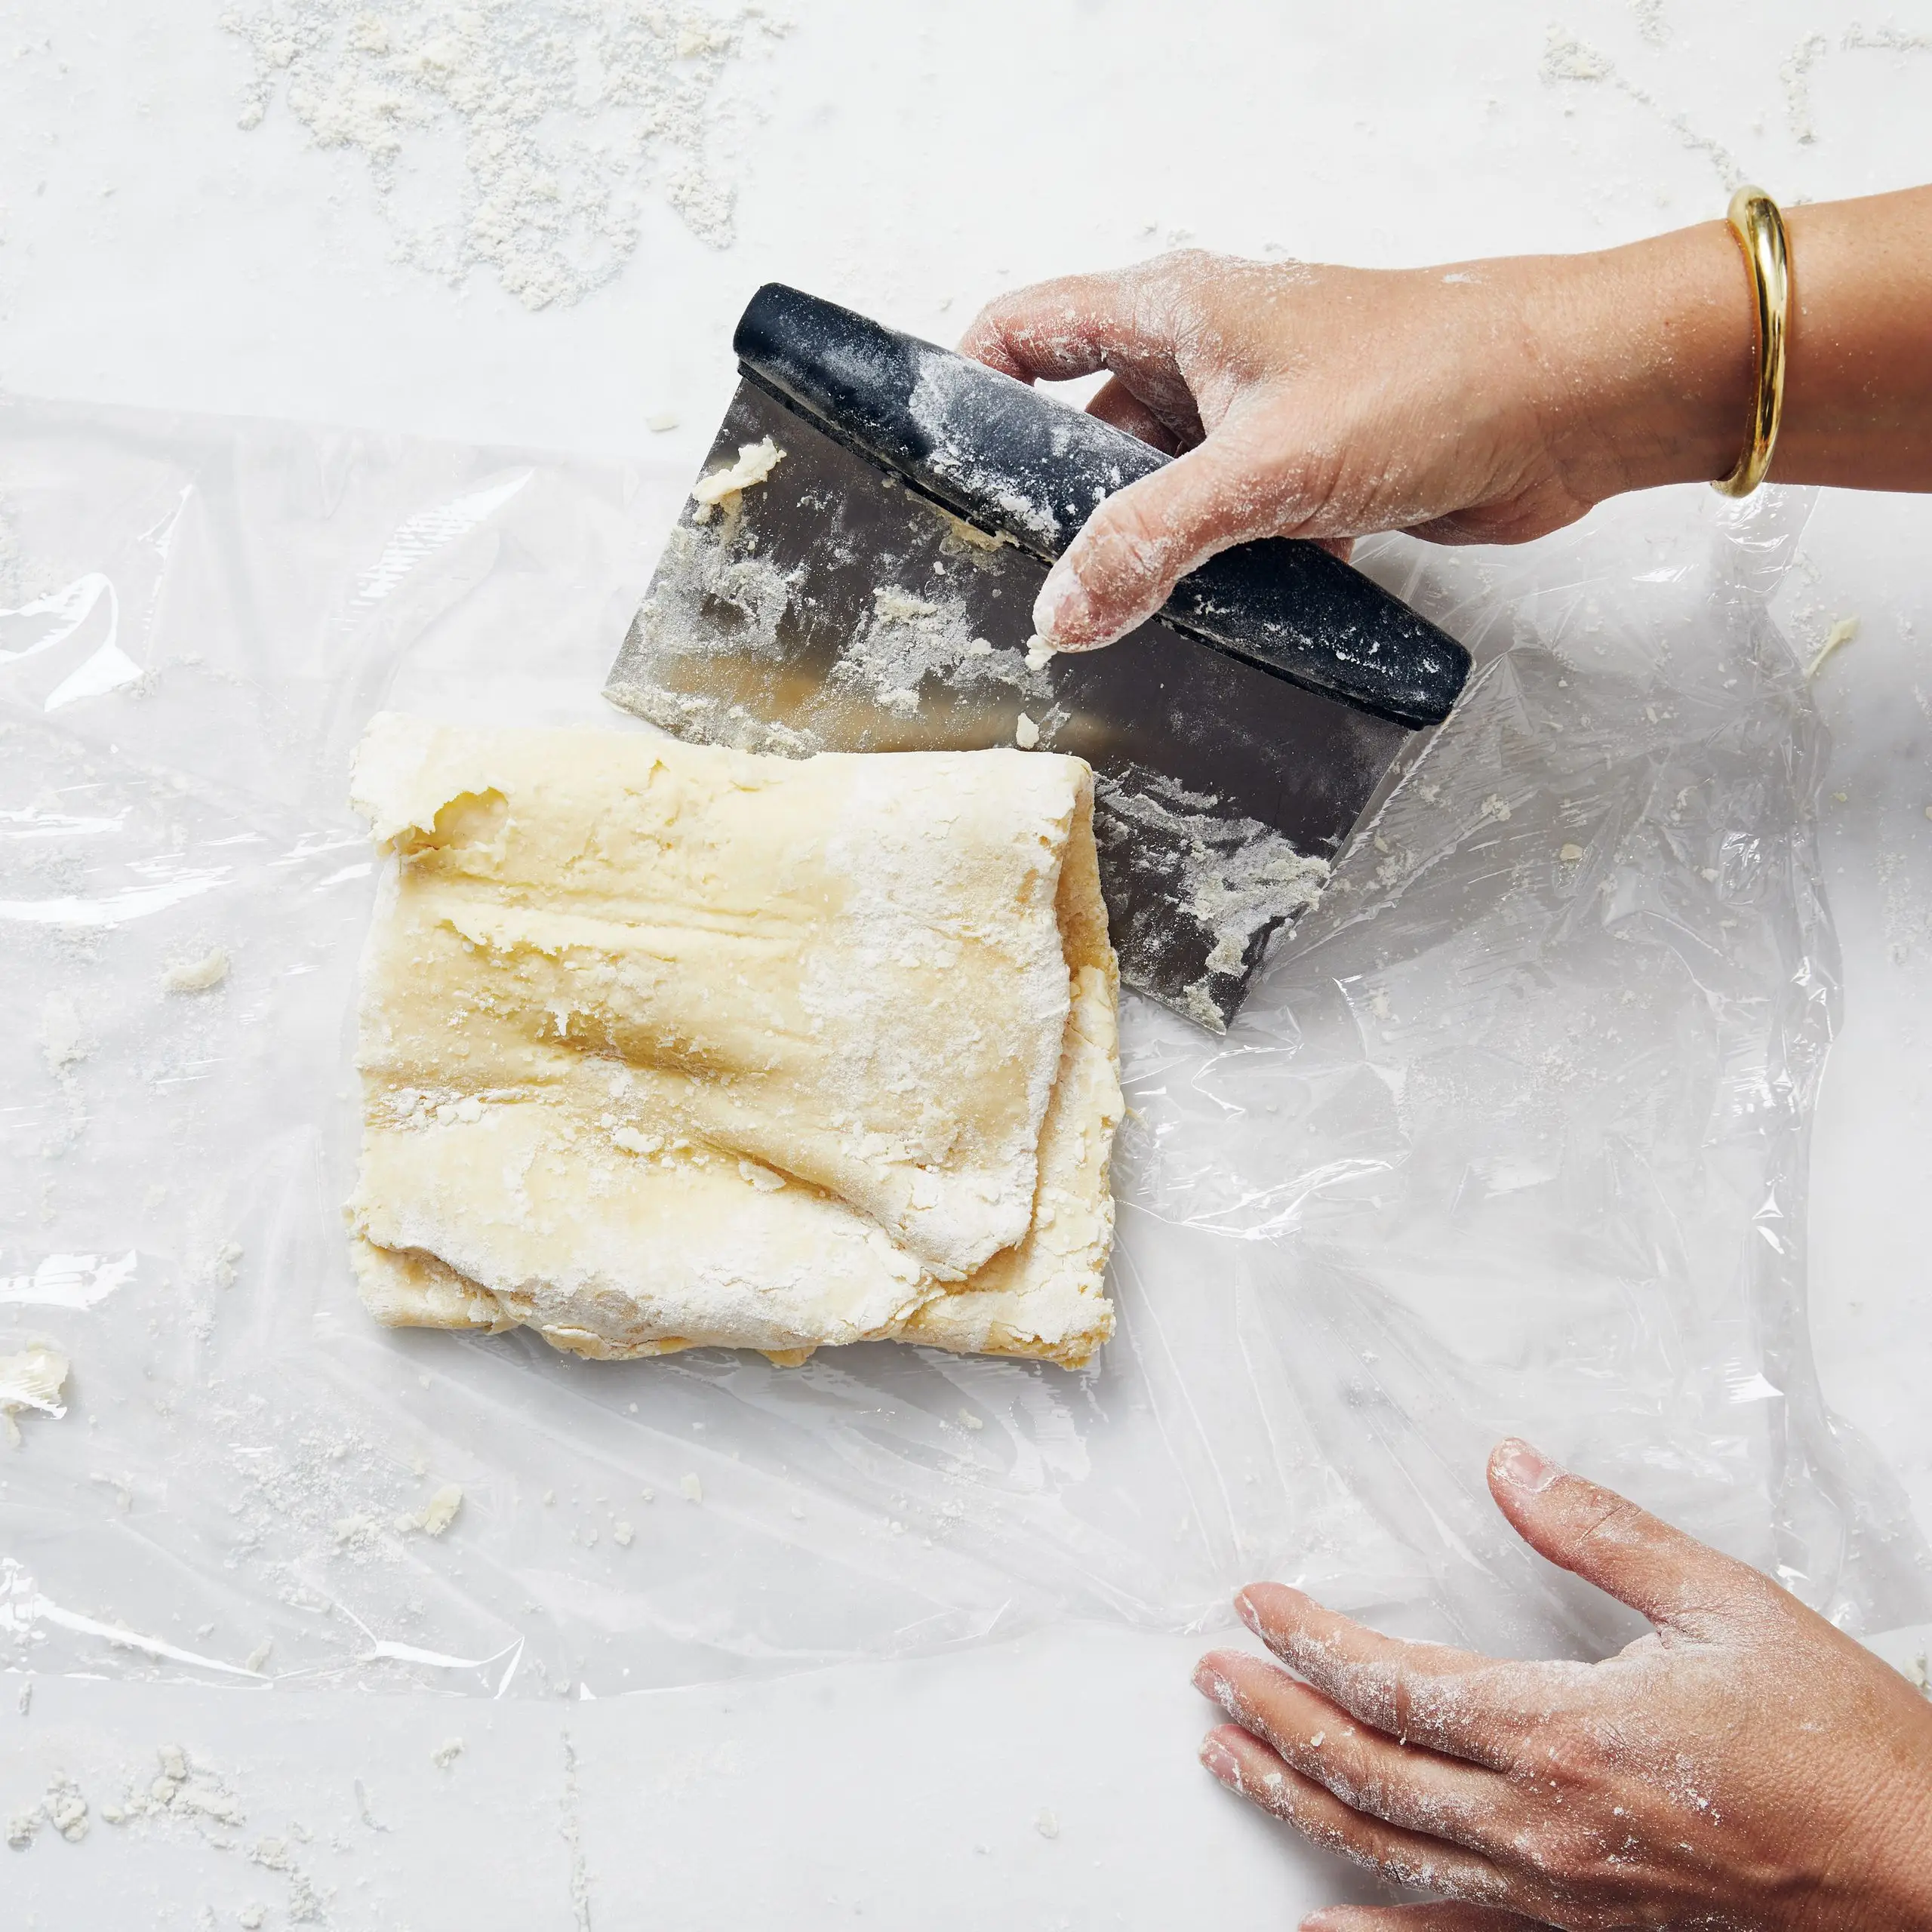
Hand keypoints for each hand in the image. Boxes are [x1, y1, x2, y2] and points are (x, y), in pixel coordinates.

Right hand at [960, 238, 1747, 650]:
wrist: (1573, 402)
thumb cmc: (1436, 378)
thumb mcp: (1265, 465)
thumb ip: (1151, 539)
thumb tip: (1061, 613)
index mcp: (1173, 311)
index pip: (1024, 330)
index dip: (965, 387)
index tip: (933, 473)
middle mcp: (1202, 356)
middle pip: (1079, 423)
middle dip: (1049, 498)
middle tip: (1016, 578)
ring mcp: (1251, 416)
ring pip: (1153, 486)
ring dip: (1136, 545)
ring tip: (1101, 614)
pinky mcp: (1299, 473)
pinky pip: (1219, 524)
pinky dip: (1207, 567)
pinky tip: (1203, 615)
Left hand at [1193, 1439, 1931, 1930]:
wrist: (1926, 1870)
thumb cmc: (1835, 1739)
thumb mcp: (1722, 1601)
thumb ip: (1599, 1532)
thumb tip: (1508, 1464)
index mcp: (1565, 1733)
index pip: (1395, 1686)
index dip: (1310, 1643)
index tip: (1252, 1606)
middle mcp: (1544, 1826)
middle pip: (1368, 1771)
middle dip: (1275, 1718)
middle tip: (1210, 1675)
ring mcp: (1559, 1896)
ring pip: (1390, 1851)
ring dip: (1296, 1799)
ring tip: (1228, 1757)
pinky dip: (1374, 1931)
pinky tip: (1315, 1926)